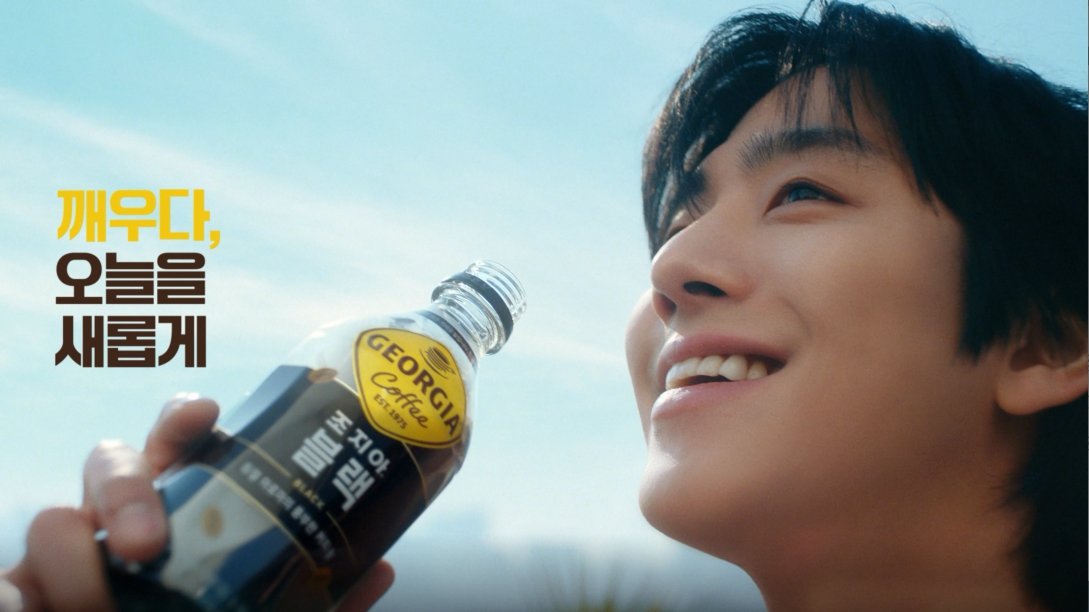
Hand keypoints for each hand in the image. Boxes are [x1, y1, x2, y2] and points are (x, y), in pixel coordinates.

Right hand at [1, 394, 393, 610]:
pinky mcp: (26, 590)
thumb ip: (320, 600)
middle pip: (112, 460)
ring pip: (50, 521)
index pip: (182, 443)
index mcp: (188, 507)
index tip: (206, 414)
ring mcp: (72, 553)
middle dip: (124, 490)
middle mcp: (127, 519)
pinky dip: (18, 598)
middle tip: (147, 545)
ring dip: (74, 568)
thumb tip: (379, 570)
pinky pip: (9, 583)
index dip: (185, 417)